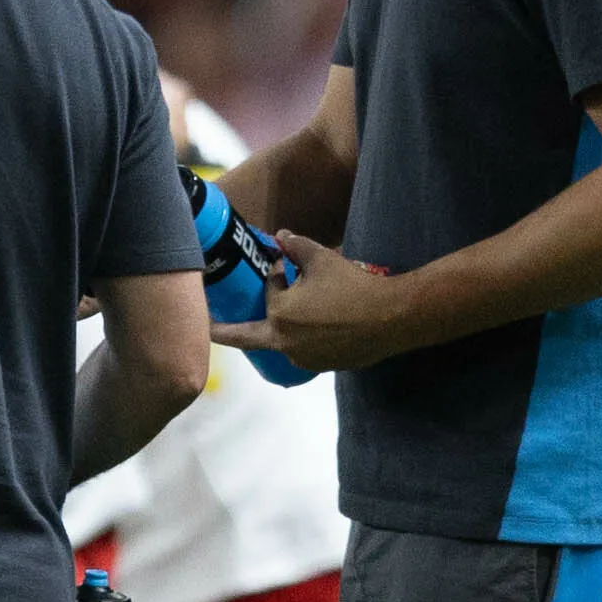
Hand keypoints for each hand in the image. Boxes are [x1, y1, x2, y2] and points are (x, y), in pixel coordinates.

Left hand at [209, 231, 413, 373]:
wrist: (394, 317)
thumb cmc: (353, 286)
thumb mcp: (322, 259)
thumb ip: (296, 246)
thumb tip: (280, 235)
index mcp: (279, 316)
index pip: (269, 290)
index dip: (279, 272)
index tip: (286, 262)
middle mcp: (285, 343)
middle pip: (250, 336)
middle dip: (225, 333)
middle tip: (208, 331)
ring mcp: (305, 358)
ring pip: (284, 339)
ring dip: (285, 327)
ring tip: (297, 313)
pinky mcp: (325, 366)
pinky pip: (307, 348)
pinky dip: (308, 337)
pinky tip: (323, 325)